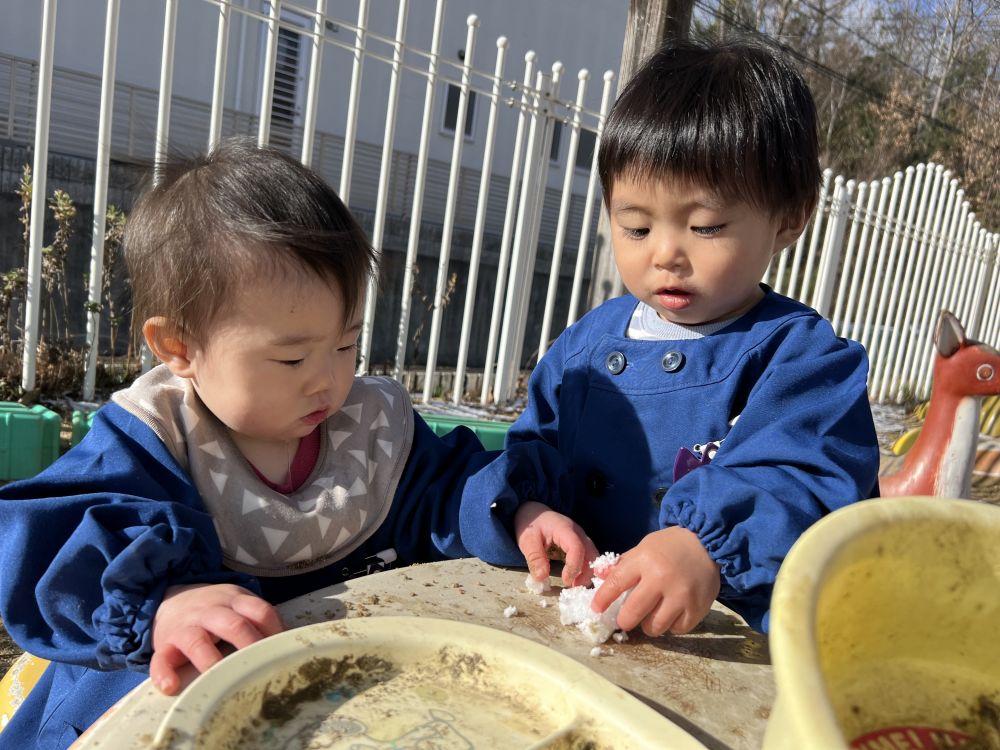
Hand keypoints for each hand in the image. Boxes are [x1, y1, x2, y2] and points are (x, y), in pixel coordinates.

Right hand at [150, 583, 283, 694]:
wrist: (169, 599)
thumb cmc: (214, 610)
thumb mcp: (238, 604)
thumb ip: (259, 619)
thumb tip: (290, 644)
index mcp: (235, 600)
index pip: (261, 611)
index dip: (275, 631)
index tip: (284, 653)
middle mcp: (212, 611)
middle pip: (234, 625)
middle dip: (250, 646)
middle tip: (261, 668)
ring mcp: (187, 626)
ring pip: (198, 640)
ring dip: (210, 660)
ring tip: (220, 679)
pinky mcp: (165, 644)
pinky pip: (161, 658)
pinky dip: (164, 673)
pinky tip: (172, 686)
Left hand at [514, 501, 598, 586]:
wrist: (534, 512)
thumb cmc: (531, 525)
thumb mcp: (527, 540)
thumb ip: (535, 558)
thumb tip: (542, 578)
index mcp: (565, 529)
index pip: (577, 548)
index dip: (574, 566)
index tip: (565, 581)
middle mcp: (578, 533)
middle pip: (591, 553)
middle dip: (586, 573)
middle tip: (574, 589)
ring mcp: (581, 538)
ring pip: (593, 557)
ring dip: (587, 573)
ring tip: (575, 587)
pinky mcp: (580, 544)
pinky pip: (588, 558)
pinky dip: (586, 570)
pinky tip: (576, 581)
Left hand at [590, 526, 720, 635]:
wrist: (708, 542)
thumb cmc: (671, 545)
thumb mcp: (644, 547)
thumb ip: (624, 564)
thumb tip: (600, 578)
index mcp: (645, 560)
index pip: (616, 584)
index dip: (603, 599)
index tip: (596, 609)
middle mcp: (662, 578)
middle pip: (633, 612)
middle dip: (624, 621)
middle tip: (625, 620)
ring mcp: (681, 595)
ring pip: (655, 626)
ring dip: (648, 625)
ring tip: (651, 615)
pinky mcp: (697, 607)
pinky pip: (676, 629)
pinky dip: (671, 626)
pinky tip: (671, 614)